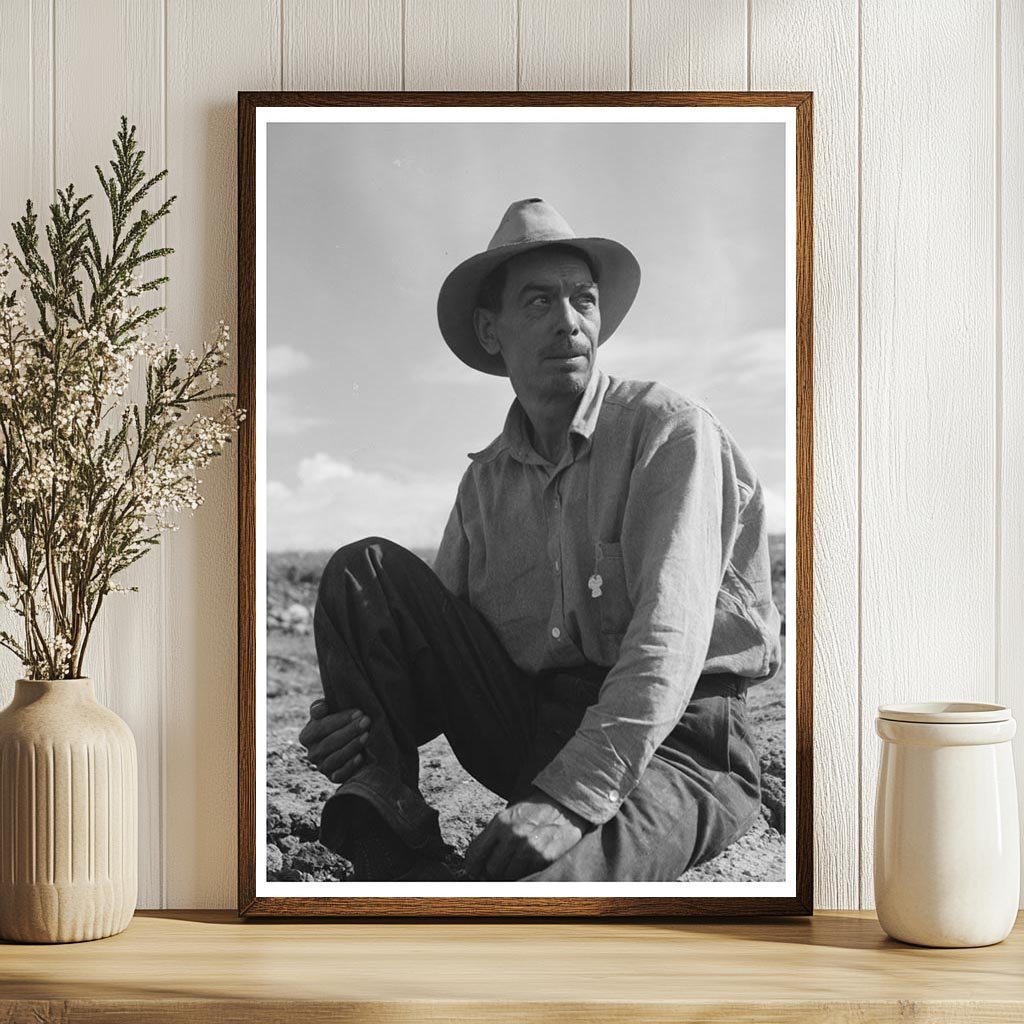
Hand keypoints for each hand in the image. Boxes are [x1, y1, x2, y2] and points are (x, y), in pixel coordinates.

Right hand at [298, 699, 370, 784]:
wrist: (349, 741)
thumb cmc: (338, 722)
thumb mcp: (328, 712)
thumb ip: (320, 707)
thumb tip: (322, 707)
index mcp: (306, 736)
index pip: (320, 728)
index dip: (339, 720)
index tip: (359, 712)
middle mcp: (312, 754)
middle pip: (329, 743)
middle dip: (350, 731)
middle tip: (367, 721)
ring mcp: (322, 767)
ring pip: (335, 758)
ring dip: (352, 746)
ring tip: (367, 734)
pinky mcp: (333, 778)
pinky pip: (340, 774)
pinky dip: (350, 766)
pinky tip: (361, 755)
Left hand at [464, 789, 588, 880]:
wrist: (565, 805)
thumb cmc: (533, 813)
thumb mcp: (509, 816)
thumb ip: (493, 838)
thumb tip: (477, 869)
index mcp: (500, 822)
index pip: (474, 855)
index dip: (473, 867)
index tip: (476, 871)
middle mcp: (513, 834)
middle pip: (491, 869)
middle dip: (494, 871)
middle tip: (503, 866)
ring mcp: (530, 847)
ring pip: (508, 876)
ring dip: (512, 874)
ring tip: (520, 863)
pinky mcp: (545, 858)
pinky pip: (527, 877)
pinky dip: (527, 875)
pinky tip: (532, 863)